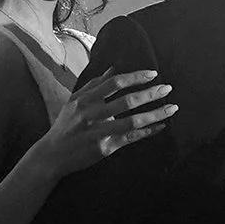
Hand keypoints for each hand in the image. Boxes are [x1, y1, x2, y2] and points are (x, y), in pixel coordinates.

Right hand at [42, 68, 175, 176]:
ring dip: (154, 114)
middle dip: (150, 94)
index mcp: (84, 100)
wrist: (52, 155)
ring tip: (172, 108)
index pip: (113, 83)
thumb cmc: (65, 125)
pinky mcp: (104, 148)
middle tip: (167, 88)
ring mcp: (98, 132)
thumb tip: (114, 68)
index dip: (135, 77)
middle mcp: (91, 115)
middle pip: (126, 102)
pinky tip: (160, 126)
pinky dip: (147, 132)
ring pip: (132, 122)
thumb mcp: (74, 101)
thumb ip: (94, 85)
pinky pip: (131, 139)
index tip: (153, 73)